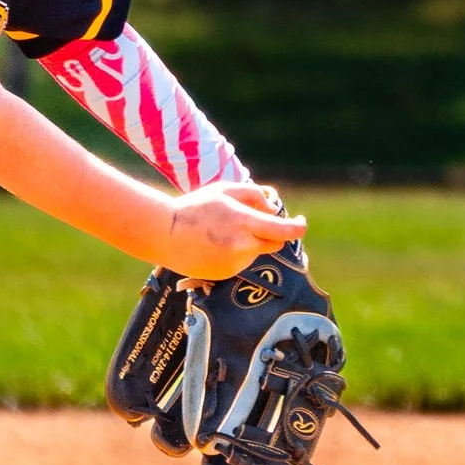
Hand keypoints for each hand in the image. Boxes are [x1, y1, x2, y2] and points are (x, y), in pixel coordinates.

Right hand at [164, 178, 306, 279]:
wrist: (164, 234)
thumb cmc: (195, 207)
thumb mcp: (225, 189)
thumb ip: (254, 195)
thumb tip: (272, 210)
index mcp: (244, 223)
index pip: (283, 230)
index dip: (297, 227)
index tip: (300, 223)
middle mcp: (243, 246)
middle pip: (274, 243)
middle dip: (272, 233)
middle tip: (256, 222)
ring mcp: (234, 263)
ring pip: (255, 252)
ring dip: (249, 242)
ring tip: (221, 232)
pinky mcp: (225, 274)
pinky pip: (240, 262)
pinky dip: (235, 253)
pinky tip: (214, 245)